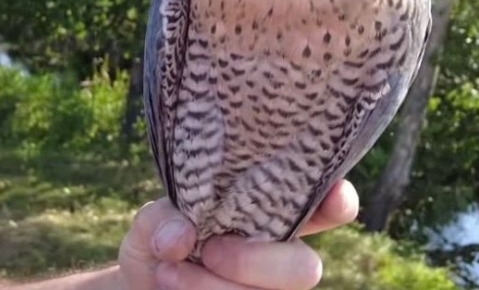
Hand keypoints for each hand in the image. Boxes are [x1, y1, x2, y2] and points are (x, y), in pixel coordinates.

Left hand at [118, 180, 358, 289]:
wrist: (140, 285)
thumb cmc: (160, 241)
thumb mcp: (153, 220)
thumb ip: (164, 218)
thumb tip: (182, 236)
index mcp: (273, 212)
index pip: (325, 206)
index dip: (338, 202)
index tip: (332, 198)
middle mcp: (281, 253)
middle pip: (306, 268)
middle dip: (254, 262)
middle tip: (209, 249)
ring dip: (211, 286)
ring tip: (167, 271)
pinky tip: (169, 286)